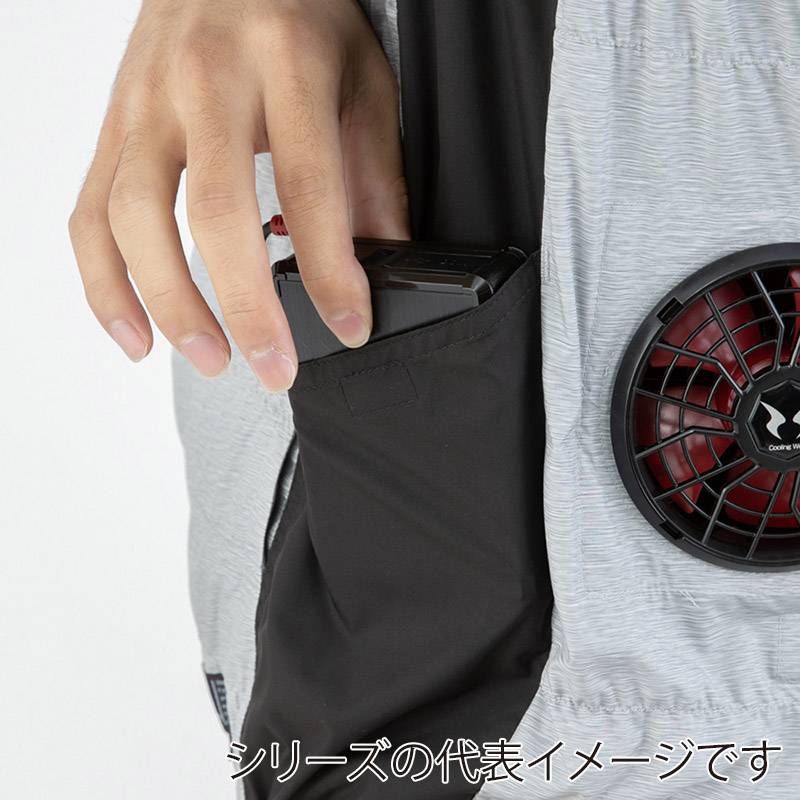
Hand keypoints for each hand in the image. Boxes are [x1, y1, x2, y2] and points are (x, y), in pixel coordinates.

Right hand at [68, 0, 409, 391]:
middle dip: (245, 305)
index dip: (330, 269)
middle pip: (215, 210)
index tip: (348, 326)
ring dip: (170, 303)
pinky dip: (105, 284)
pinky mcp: (113, 128)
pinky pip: (88, 213)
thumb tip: (381, 257)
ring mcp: (145, 103)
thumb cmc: (301, 15)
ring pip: (134, 217)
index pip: (308, 184)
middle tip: (274, 366)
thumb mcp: (362, 79)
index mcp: (284, 60)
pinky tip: (136, 334)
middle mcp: (204, 78)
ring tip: (211, 360)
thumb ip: (372, 169)